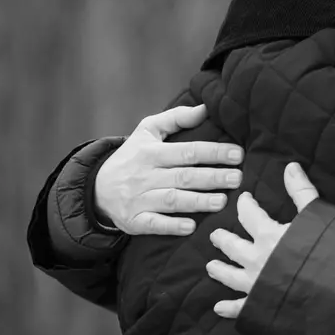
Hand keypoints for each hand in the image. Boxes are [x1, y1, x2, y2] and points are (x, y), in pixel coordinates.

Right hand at [93, 104, 242, 234]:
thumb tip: (205, 108)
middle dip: (212, 177)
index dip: (213, 152)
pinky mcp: (134, 221)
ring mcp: (138, 199)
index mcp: (151, 152)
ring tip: (222, 202)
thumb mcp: (147, 131)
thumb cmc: (133, 156)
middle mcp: (144, 175)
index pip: (186, 151)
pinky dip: (171, 226)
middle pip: (183, 176)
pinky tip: (191, 226)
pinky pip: (153, 224)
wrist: (96, 187)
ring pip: (171, 200)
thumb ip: (176, 118)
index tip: (237, 154)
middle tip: (237, 178)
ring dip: (197, 201)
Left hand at [207, 162, 319, 317]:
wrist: (329, 290)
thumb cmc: (322, 252)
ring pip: (231, 275)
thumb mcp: (315, 215)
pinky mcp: (260, 304)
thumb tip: (290, 166)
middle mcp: (256, 260)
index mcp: (268, 236)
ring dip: (220, 270)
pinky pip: (241, 307)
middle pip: (233, 246)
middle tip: (214, 235)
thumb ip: (301, 191)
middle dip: (224, 239)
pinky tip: (219, 308)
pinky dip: (229, 308)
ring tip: (210, 266)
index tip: (244, 198)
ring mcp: (255, 284)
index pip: (250, 215)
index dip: (245, 204)